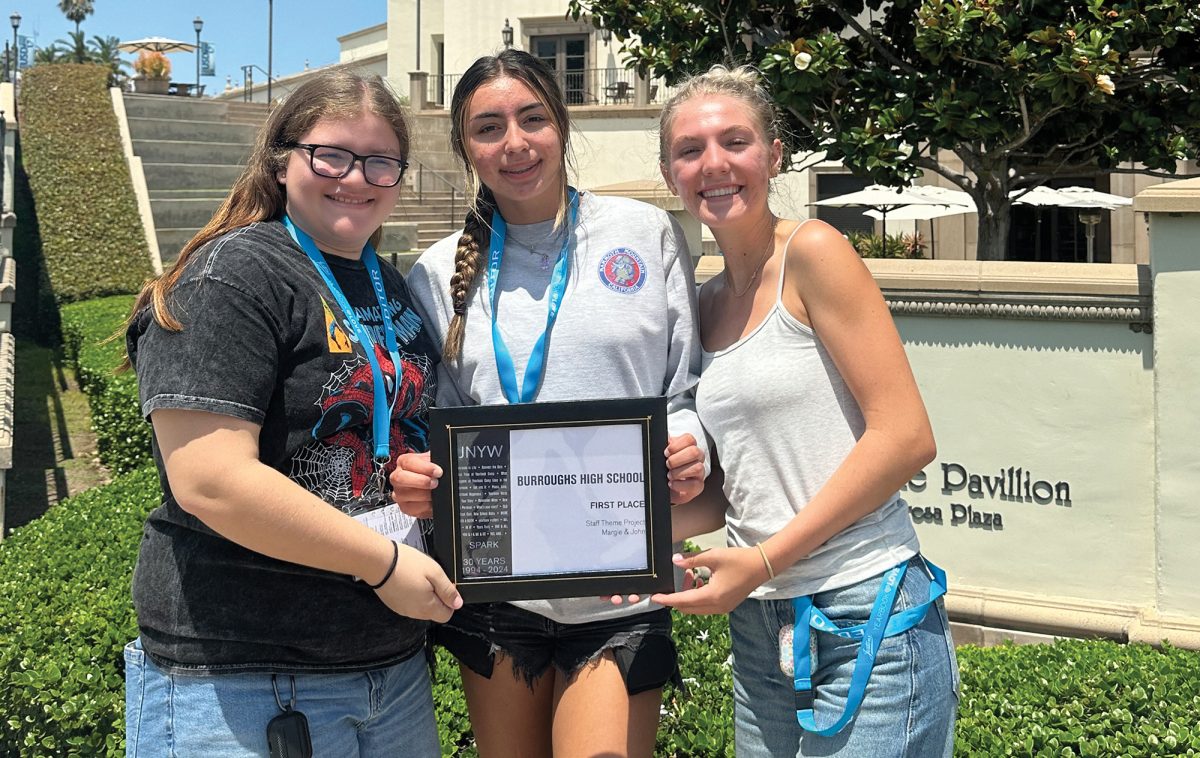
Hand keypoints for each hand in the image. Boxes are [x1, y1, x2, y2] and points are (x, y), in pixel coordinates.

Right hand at [374, 544, 462, 622]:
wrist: (377, 562)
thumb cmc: (406, 564)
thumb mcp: (435, 572)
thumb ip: (448, 590)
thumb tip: (457, 604)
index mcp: (427, 608)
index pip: (446, 615)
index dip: (449, 601)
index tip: (445, 586)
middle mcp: (414, 613)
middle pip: (434, 612)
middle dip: (436, 597)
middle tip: (430, 578)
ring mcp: (402, 610)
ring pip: (421, 607)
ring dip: (424, 595)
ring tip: (417, 577)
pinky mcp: (393, 604)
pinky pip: (409, 603)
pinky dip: (411, 594)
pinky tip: (407, 579)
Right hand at [389, 452, 440, 518]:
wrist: (436, 486)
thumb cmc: (433, 472)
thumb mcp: (434, 462)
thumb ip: (436, 461)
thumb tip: (442, 466)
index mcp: (404, 462)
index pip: (408, 462)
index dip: (425, 467)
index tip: (438, 472)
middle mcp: (398, 478)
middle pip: (401, 479)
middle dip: (421, 481)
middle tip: (435, 483)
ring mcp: (400, 494)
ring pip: (406, 495)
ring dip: (425, 495)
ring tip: (435, 493)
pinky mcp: (405, 508)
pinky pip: (413, 509)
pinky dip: (425, 506)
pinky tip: (431, 502)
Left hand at [651, 547, 768, 614]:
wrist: (762, 566)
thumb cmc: (739, 560)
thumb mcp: (713, 556)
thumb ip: (692, 559)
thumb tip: (675, 560)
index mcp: (712, 596)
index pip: (683, 601)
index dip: (667, 599)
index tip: (654, 597)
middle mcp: (717, 607)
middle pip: (688, 608)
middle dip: (678, 596)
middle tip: (678, 578)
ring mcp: (723, 608)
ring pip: (697, 608)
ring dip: (688, 595)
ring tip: (691, 574)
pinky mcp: (727, 605)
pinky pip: (706, 606)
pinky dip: (698, 596)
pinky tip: (700, 579)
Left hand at [666, 434, 704, 504]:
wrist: (664, 486)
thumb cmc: (664, 468)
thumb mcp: (662, 454)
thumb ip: (662, 444)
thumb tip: (661, 436)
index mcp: (689, 447)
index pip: (689, 439)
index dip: (677, 445)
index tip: (666, 452)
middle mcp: (697, 458)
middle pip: (695, 452)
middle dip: (677, 459)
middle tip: (667, 464)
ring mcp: (700, 472)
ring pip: (697, 468)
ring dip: (679, 472)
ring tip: (669, 475)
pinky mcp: (698, 486)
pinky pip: (694, 485)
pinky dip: (680, 485)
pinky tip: (671, 484)